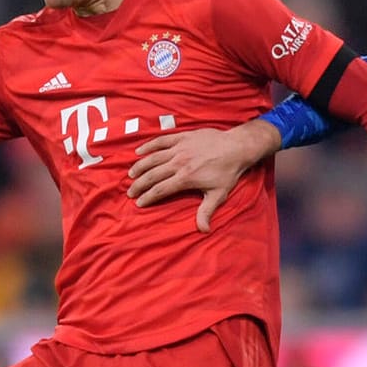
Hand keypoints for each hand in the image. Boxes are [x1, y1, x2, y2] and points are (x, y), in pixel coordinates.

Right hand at [128, 121, 279, 231]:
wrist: (236, 147)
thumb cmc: (228, 172)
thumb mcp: (219, 194)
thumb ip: (206, 211)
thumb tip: (203, 230)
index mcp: (186, 178)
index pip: (161, 189)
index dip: (148, 197)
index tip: (139, 203)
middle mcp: (179, 162)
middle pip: (152, 175)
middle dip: (139, 185)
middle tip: (130, 192)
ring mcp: (179, 148)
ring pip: (153, 158)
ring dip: (140, 166)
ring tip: (131, 175)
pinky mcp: (182, 137)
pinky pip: (161, 141)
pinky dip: (148, 146)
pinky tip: (139, 151)